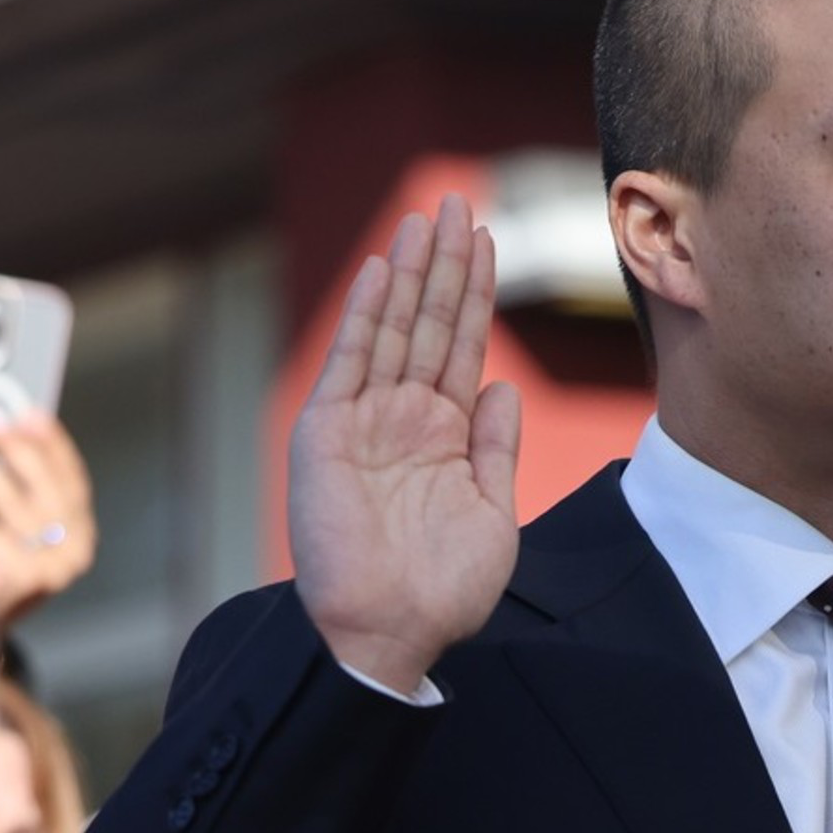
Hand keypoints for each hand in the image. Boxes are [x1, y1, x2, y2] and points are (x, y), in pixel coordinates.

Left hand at [0, 411, 98, 627]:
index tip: (29, 411)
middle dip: (16, 449)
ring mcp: (48, 574)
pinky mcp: (17, 587)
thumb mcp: (12, 529)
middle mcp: (74, 556)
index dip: (52, 444)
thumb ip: (14, 492)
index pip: (73, 480)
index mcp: (82, 535)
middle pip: (47, 491)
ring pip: (15, 510)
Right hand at [291, 195, 521, 696]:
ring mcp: (364, 421)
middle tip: (459, 200)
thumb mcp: (494, 514)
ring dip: (410, 272)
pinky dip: (366, 316)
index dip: (477, 293)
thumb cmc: (444, 590)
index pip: (463, 347)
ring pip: (392, 330)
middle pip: (429, 323)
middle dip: (444, 263)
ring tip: (427, 216)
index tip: (490, 239)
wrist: (389, 632)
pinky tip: (382, 270)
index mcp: (445, 436)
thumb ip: (497, 448)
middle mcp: (403, 418)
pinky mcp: (328, 432)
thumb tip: (504, 386)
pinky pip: (350, 362)